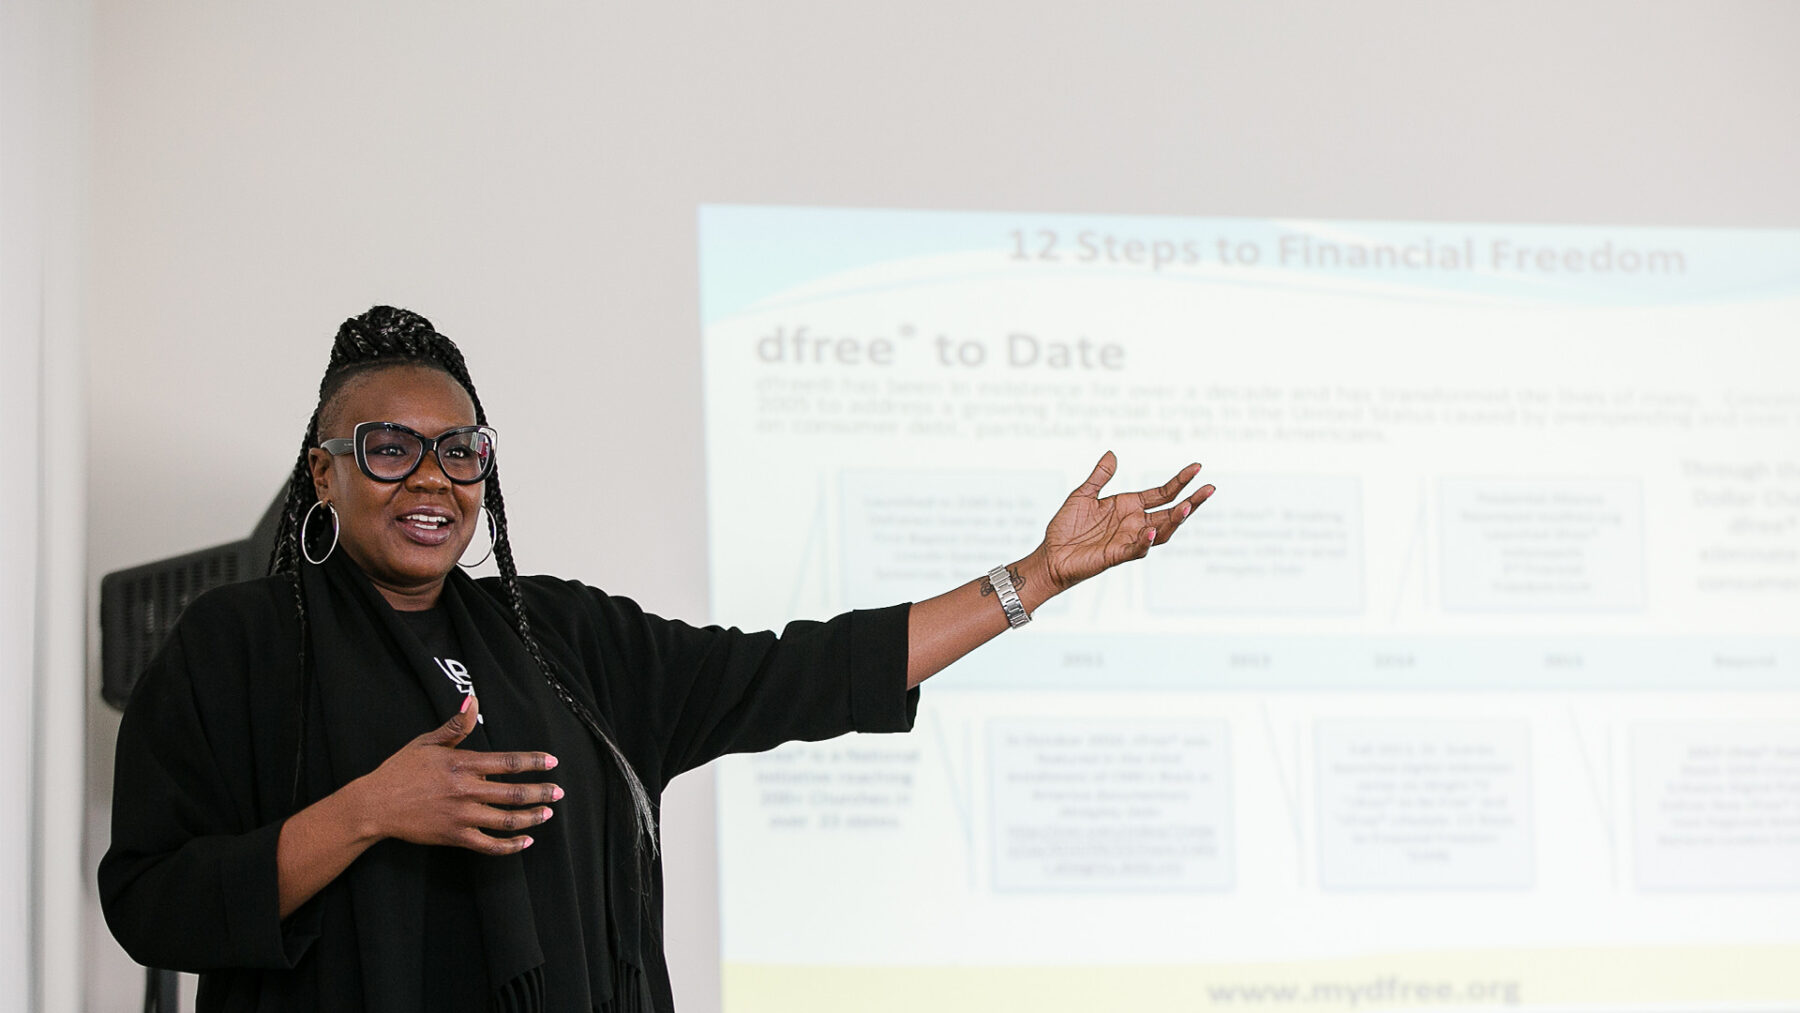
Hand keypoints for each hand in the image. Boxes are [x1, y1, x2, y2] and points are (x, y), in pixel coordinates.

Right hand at [352, 694, 561, 855]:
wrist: (375, 804)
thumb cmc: (400, 770)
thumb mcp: (427, 742)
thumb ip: (456, 726)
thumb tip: (473, 699)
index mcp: (462, 764)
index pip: (508, 762)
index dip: (534, 762)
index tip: (552, 762)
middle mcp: (466, 790)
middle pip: (514, 793)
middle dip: (541, 792)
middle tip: (559, 792)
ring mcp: (461, 816)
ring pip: (507, 820)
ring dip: (531, 818)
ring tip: (547, 814)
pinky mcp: (454, 837)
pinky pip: (489, 845)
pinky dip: (510, 846)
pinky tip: (525, 841)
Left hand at [1039, 451, 1213, 592]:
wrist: (1051, 554)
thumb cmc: (1066, 527)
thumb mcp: (1083, 494)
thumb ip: (1100, 476)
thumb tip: (1113, 454)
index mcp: (1130, 506)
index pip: (1163, 493)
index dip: (1180, 481)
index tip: (1197, 467)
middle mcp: (1135, 523)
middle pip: (1171, 512)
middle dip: (1192, 501)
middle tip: (1210, 488)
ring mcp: (1129, 540)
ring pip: (1162, 532)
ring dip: (1175, 521)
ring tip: (1187, 506)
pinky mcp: (1117, 555)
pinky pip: (1137, 549)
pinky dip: (1146, 540)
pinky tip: (1152, 529)